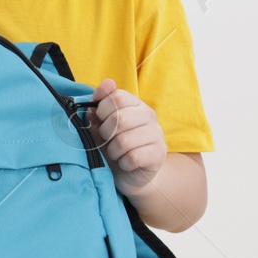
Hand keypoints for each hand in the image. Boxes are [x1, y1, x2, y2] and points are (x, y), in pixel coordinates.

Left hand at [89, 79, 167, 197]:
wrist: (128, 174)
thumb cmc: (111, 144)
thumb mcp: (100, 124)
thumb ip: (99, 104)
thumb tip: (107, 83)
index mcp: (135, 103)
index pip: (117, 97)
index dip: (102, 110)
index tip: (100, 121)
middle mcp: (149, 115)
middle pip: (120, 118)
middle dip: (105, 133)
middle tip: (106, 141)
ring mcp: (157, 134)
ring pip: (124, 141)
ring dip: (113, 151)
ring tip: (116, 153)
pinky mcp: (159, 154)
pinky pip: (133, 157)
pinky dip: (123, 163)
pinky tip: (125, 163)